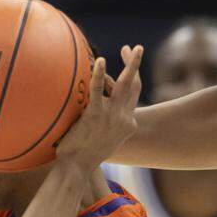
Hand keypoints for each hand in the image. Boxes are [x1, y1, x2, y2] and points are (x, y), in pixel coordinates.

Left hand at [55, 45, 143, 169]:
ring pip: (125, 85)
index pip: (133, 96)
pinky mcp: (96, 115)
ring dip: (131, 64)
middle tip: (138, 48)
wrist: (77, 167)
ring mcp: (111, 116)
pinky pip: (98, 90)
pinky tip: (100, 61)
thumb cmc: (85, 154)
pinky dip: (100, 74)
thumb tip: (98, 108)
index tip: (128, 66)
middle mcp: (124, 118)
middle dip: (136, 65)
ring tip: (129, 48)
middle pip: (134, 87)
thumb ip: (106, 122)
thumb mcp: (104, 138)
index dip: (132, 79)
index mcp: (127, 124)